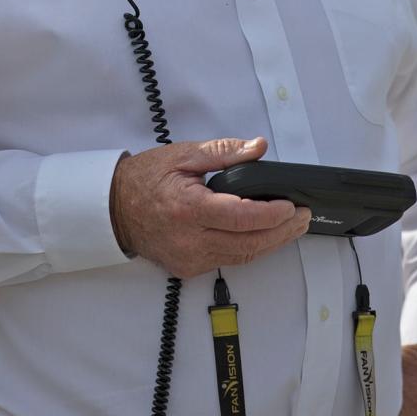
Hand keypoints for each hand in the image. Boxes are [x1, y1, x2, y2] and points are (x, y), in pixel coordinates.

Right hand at [109, 137, 310, 277]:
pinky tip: (263, 236)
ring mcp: (189, 258)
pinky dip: (249, 248)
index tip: (291, 206)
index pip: (241, 217)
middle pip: (248, 243)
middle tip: (303, 218)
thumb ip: (224, 152)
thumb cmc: (145, 179)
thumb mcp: (184, 155)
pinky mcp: (188, 267)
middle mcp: (190, 239)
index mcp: (189, 208)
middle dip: (282, 232)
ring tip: (292, 227)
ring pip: (242, 256)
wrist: (114, 208)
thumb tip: (258, 148)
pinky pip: (227, 260)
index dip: (272, 214)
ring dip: (271, 243)